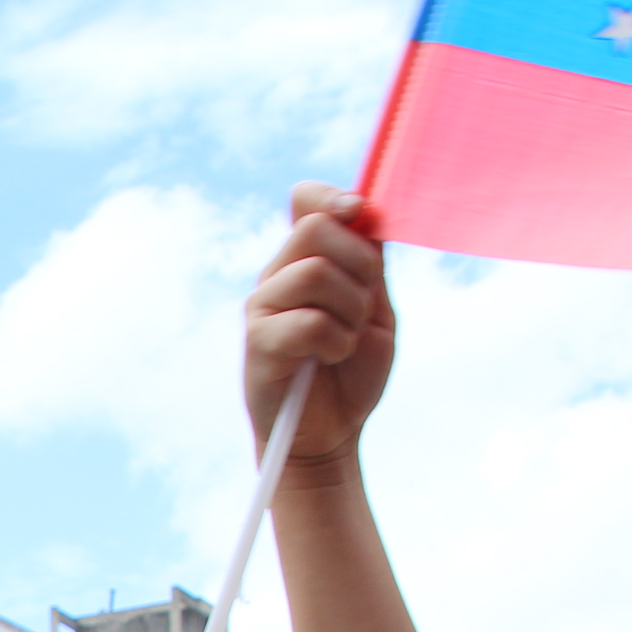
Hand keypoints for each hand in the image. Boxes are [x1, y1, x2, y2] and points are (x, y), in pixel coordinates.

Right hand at [244, 181, 394, 475]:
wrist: (330, 435)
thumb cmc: (351, 374)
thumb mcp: (374, 309)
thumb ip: (368, 263)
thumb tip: (362, 209)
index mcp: (306, 261)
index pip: (306, 200)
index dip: (332, 196)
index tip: (359, 213)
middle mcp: (278, 276)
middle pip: (315, 229)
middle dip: (359, 264)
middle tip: (362, 307)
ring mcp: (262, 307)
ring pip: (314, 273)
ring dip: (350, 310)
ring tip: (346, 340)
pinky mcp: (258, 343)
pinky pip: (309, 321)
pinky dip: (335, 341)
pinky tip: (329, 358)